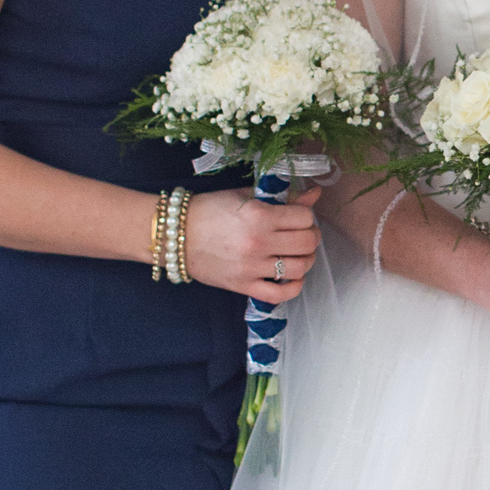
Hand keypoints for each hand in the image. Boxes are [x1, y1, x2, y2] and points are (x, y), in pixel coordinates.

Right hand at [181, 184, 321, 303]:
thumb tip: (314, 194)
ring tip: (298, 253)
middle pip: (307, 242)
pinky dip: (294, 287)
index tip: (299, 216)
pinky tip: (292, 277)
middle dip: (311, 236)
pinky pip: (280, 294)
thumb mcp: (244, 196)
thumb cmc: (209, 210)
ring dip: (307, 260)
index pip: (304, 217)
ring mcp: (251, 267)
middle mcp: (258, 242)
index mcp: (259, 214)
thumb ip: (282, 197)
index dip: (306, 215)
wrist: (175, 234)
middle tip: (303, 234)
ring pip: (300, 267)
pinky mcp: (243, 285)